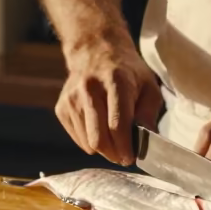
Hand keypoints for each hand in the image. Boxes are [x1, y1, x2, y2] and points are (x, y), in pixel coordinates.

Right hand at [56, 42, 162, 165]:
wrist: (95, 51)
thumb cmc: (128, 72)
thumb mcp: (149, 86)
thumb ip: (149, 113)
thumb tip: (146, 141)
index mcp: (115, 81)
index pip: (117, 125)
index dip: (125, 147)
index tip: (131, 158)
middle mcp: (89, 89)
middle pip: (98, 138)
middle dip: (113, 154)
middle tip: (124, 155)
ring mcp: (72, 98)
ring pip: (87, 143)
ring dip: (103, 148)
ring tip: (114, 136)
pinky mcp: (61, 108)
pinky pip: (78, 138)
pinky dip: (90, 140)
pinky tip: (99, 126)